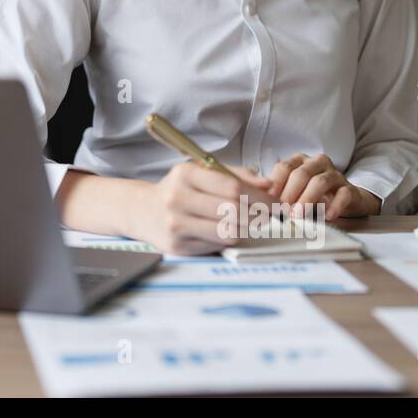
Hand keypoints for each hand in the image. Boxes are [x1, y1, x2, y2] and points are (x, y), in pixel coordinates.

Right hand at [130, 160, 274, 254]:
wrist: (142, 210)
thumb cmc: (179, 189)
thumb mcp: (201, 172)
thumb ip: (236, 175)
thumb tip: (268, 184)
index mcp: (185, 174)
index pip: (232, 187)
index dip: (259, 197)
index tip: (274, 202)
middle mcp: (177, 198)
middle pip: (232, 210)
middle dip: (258, 215)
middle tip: (269, 216)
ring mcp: (176, 224)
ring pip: (227, 231)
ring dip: (246, 229)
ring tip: (251, 224)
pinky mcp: (177, 245)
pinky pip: (216, 244)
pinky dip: (228, 239)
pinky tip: (228, 231)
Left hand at [266, 153, 382, 218]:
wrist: (345, 200)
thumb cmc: (311, 195)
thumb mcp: (292, 192)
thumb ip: (277, 193)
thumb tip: (258, 201)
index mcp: (300, 161)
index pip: (284, 167)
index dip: (275, 184)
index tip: (268, 200)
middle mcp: (317, 163)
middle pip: (301, 173)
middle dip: (290, 193)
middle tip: (282, 211)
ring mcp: (335, 175)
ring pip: (320, 181)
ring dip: (308, 199)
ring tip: (299, 215)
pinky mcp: (350, 189)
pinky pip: (343, 194)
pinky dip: (335, 205)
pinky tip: (327, 216)